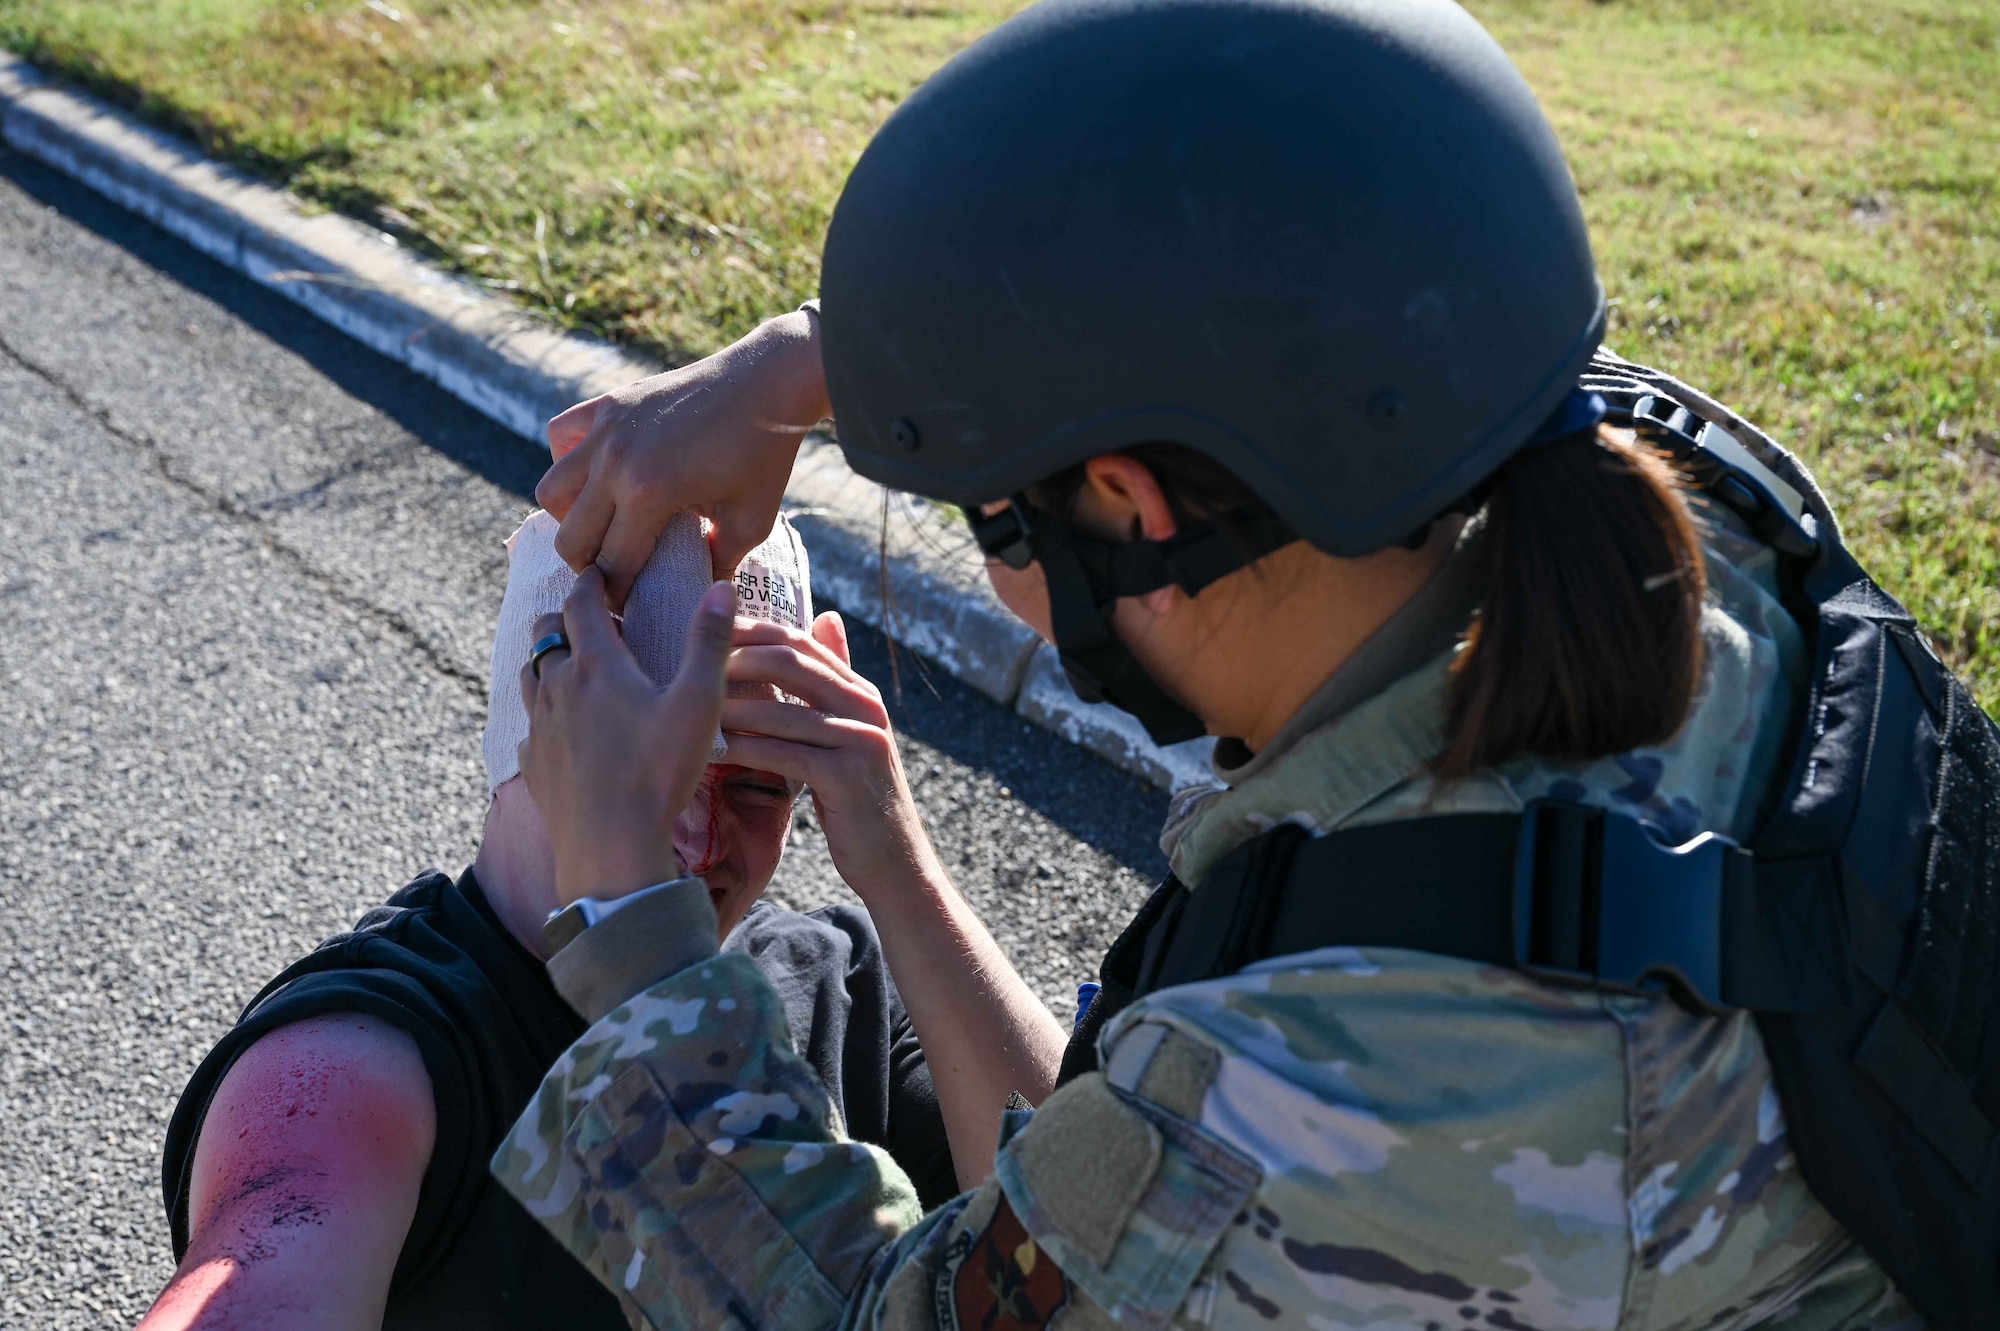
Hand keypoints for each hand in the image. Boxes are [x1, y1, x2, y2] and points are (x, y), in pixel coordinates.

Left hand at [517, 568, 735, 905]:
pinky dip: (544, 712)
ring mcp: (539, 727)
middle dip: (564, 619)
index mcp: (596, 665)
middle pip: (544, 634)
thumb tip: (722, 587)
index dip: (590, 582)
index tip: (599, 573)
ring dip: (549, 662)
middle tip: (594, 623)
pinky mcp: (532, 763)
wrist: (611, 847)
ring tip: (577, 669)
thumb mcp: (699, 703)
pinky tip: (566, 728)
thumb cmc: (659, 772)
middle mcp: (557, 687)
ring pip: (530, 675)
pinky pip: (529, 724)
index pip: (580, 603)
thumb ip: (709, 641)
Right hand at [538, 310, 830, 606]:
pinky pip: (560, 435)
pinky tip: (600, 471)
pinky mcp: (609, 403)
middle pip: (571, 538)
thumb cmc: (765, 456)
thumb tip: (698, 596)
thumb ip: (718, 562)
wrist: (768, 383)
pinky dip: (568, 458)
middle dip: (590, 566)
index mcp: (648, 495)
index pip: (612, 565)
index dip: (619, 595)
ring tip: (604, 523)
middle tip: (616, 570)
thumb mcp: (751, 521)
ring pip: (552, 490)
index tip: (629, 606)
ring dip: (571, 517)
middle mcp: (616, 462)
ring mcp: (607, 429)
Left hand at [717, 612, 947, 902]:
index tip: (707, 631)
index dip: (752, 630)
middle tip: (691, 666)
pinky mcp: (848, 776)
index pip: (801, 642)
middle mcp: (865, 707)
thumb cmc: (855, 796)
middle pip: (792, 663)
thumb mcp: (846, 735)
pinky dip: (745, 749)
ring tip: (690, 708)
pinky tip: (712, 750)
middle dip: (737, 660)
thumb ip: (833, 684)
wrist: (892, 858)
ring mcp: (860, 740)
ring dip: (732, 707)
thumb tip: (825, 619)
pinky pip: (785, 754)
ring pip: (783, 710)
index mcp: (860, 691)